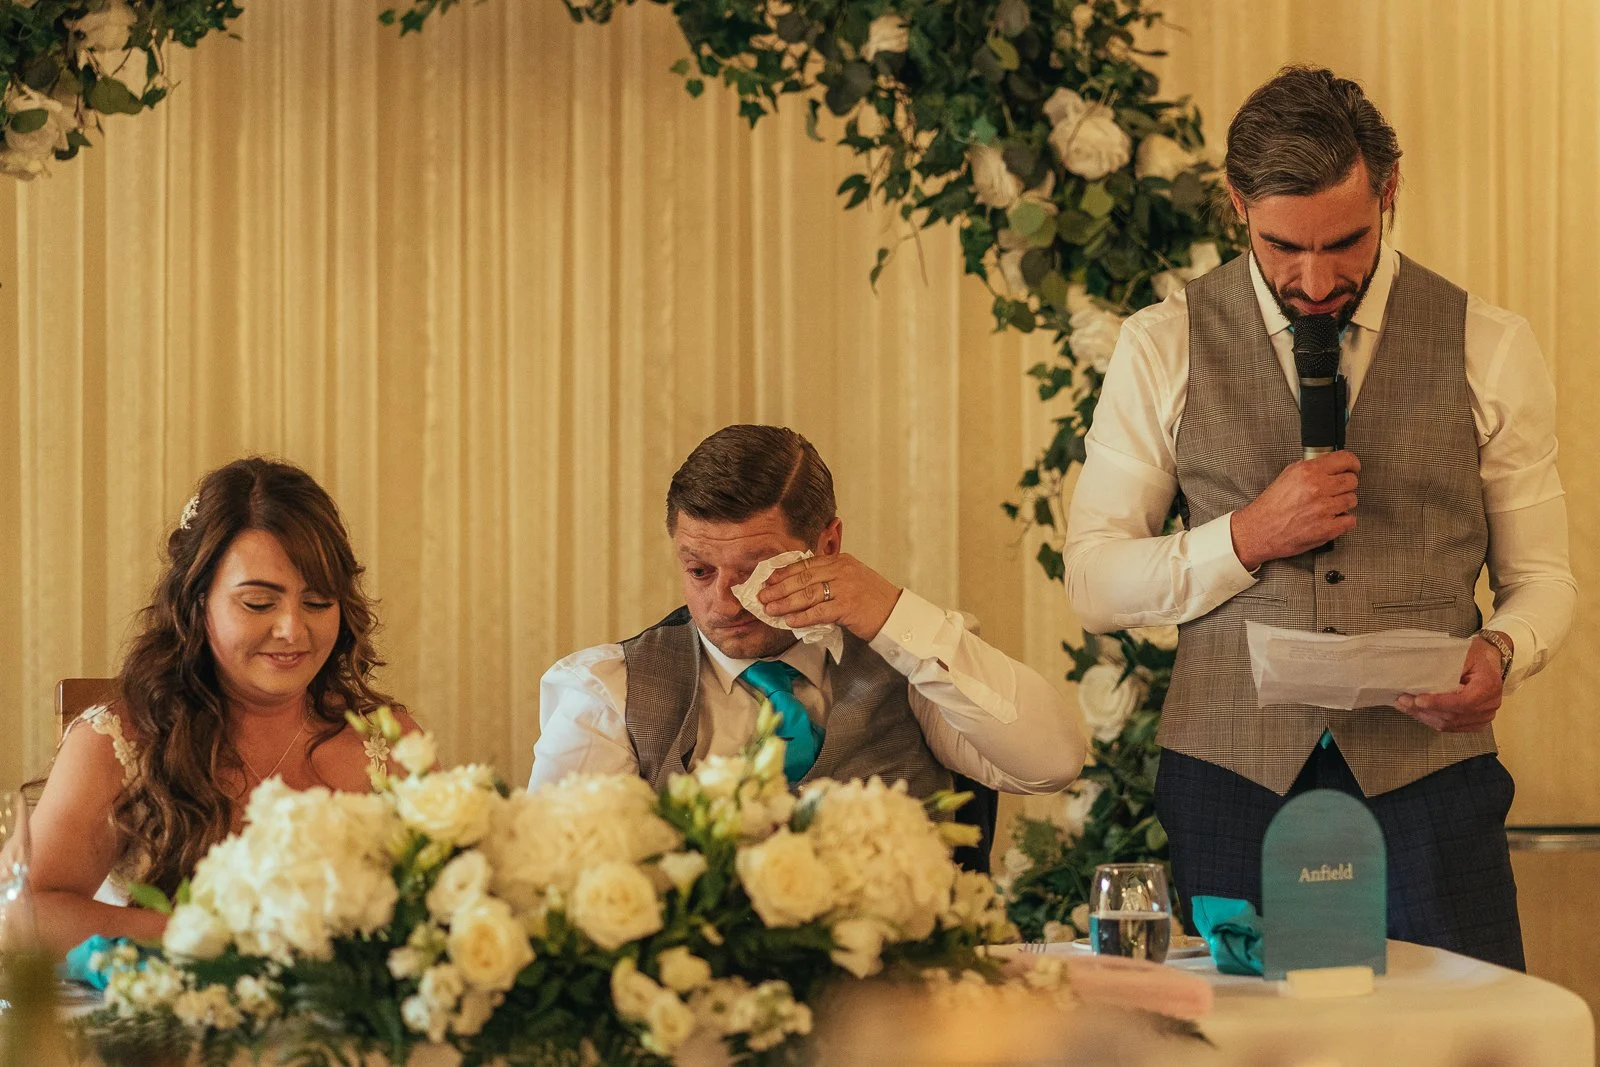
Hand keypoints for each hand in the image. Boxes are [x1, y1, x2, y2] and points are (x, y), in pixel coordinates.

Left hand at [757, 552, 901, 641]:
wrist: (896, 614)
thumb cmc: (872, 600)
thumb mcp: (851, 579)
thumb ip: (829, 578)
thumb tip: (799, 587)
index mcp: (841, 561)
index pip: (806, 563)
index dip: (784, 572)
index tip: (768, 580)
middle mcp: (843, 570)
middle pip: (804, 577)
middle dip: (780, 587)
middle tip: (762, 596)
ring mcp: (846, 587)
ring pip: (808, 593)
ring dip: (786, 602)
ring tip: (770, 609)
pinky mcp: (849, 607)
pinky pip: (819, 612)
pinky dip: (802, 617)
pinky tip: (790, 622)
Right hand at [1231, 451, 1359, 569]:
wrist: (1259, 530)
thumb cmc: (1271, 506)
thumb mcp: (1287, 475)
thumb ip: (1309, 467)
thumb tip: (1328, 464)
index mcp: (1308, 472)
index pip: (1345, 460)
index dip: (1353, 464)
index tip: (1353, 468)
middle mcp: (1317, 488)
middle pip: (1352, 481)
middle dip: (1346, 485)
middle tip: (1337, 490)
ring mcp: (1323, 509)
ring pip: (1352, 500)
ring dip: (1343, 504)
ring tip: (1329, 506)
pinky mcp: (1327, 529)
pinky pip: (1350, 521)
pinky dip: (1343, 521)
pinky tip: (1332, 519)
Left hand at [1394, 637, 1502, 731]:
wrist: (1490, 660)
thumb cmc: (1477, 655)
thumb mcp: (1464, 653)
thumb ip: (1447, 666)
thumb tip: (1423, 676)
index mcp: (1488, 686)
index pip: (1463, 702)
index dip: (1439, 703)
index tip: (1418, 700)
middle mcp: (1489, 705)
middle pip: (1454, 716)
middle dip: (1425, 710)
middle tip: (1403, 700)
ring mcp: (1484, 716)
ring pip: (1450, 724)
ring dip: (1425, 716)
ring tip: (1405, 706)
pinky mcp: (1476, 722)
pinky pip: (1452, 726)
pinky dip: (1432, 720)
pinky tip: (1418, 712)